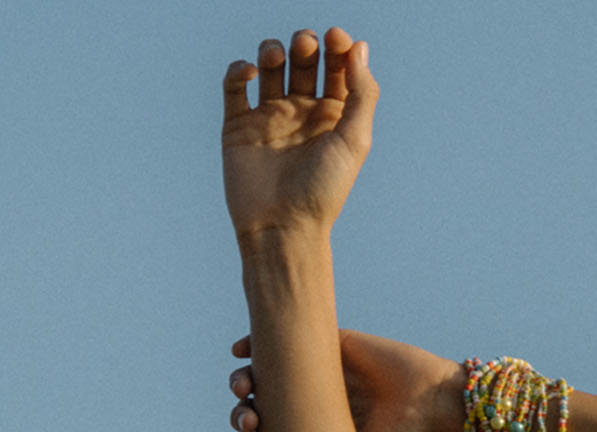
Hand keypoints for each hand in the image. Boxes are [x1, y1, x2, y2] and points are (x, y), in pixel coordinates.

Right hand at [222, 27, 377, 240]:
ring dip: (273, 49)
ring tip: (277, 58)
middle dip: (305, 43)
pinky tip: (252, 73)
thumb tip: (359, 46)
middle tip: (306, 48)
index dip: (338, 44)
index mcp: (333, 116)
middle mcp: (302, 113)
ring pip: (270, 65)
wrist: (282, 228)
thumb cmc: (322, 191)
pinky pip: (235, 85)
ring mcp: (269, 116)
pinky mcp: (239, 125)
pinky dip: (240, 69)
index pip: (337, 66)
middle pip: (304, 60)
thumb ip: (362, 93)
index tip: (335, 38)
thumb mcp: (354, 141)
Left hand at [230, 330, 464, 431]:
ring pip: (263, 373)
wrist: (428, 411)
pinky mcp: (327, 344)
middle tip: (250, 420)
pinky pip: (284, 336)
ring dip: (243, 381)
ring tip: (246, 388)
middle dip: (243, 414)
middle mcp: (311, 406)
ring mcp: (317, 374)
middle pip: (259, 408)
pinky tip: (242, 351)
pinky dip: (255, 341)